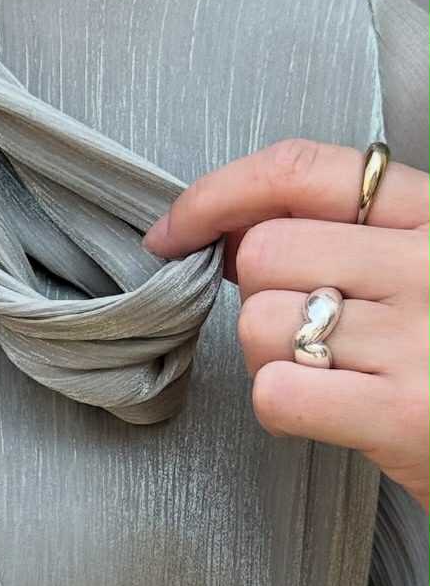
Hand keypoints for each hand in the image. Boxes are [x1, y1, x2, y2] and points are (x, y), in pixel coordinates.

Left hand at [142, 138, 429, 509]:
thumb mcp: (423, 269)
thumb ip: (347, 235)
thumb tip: (233, 225)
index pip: (303, 170)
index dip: (218, 194)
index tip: (179, 230)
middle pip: (264, 253)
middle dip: (259, 298)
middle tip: (301, 332)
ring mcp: (420, 339)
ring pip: (260, 324)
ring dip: (269, 358)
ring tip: (327, 374)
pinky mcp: (403, 415)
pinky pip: (277, 393)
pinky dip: (282, 409)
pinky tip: (324, 413)